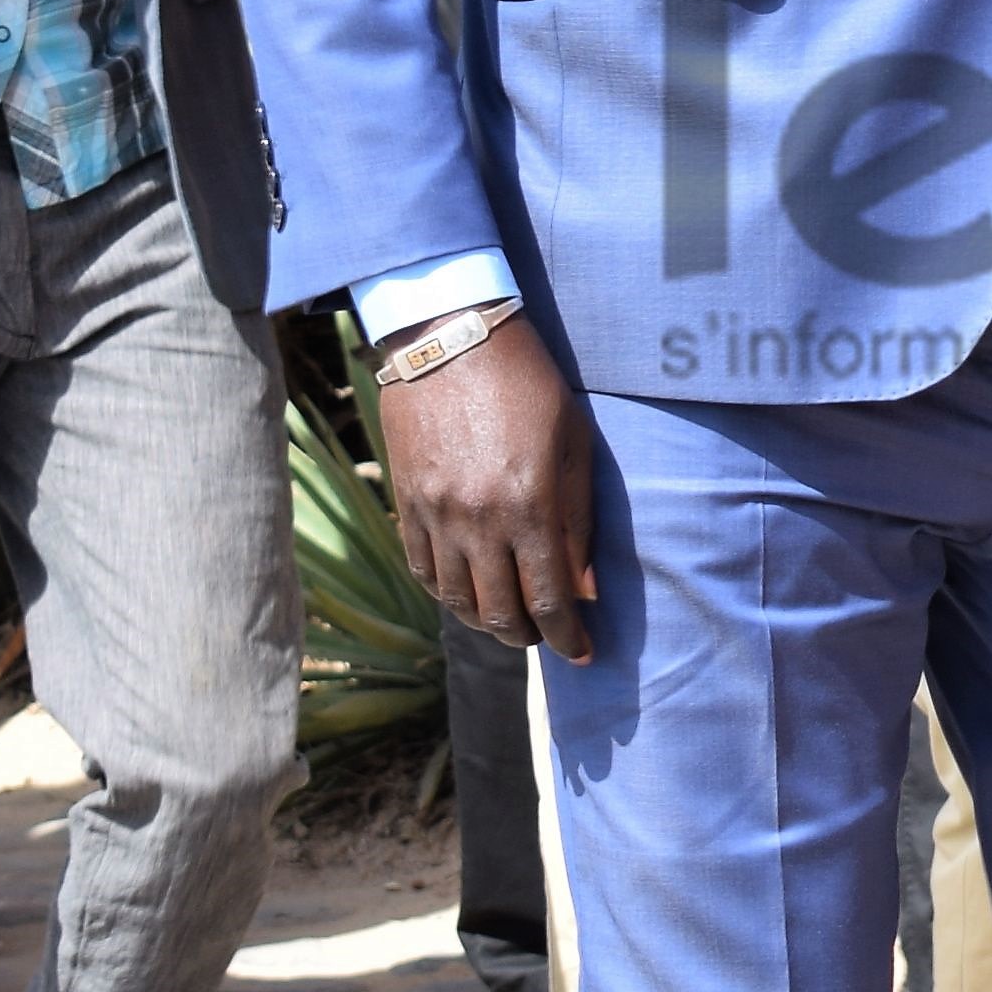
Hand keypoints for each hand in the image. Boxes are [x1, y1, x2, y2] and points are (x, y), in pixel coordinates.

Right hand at [373, 317, 597, 661]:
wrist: (450, 338)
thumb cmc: (528, 384)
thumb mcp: (574, 443)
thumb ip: (580, 521)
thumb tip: (584, 589)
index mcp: (530, 506)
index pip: (548, 599)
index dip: (567, 637)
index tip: (582, 654)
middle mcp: (479, 521)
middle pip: (501, 613)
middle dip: (529, 636)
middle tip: (546, 635)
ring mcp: (437, 515)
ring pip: (457, 601)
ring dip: (486, 622)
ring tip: (508, 620)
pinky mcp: (408, 502)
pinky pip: (422, 571)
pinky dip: (446, 593)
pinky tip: (466, 592)